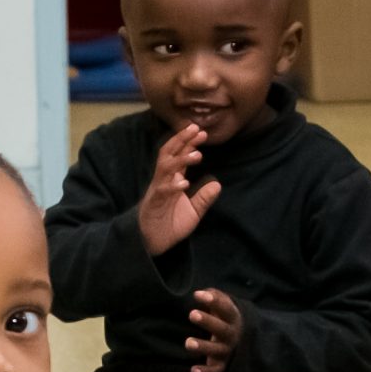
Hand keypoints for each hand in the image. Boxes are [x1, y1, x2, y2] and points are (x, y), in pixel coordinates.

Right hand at [137, 124, 221, 256]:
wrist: (153, 243)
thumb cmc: (170, 224)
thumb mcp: (193, 211)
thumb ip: (203, 198)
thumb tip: (217, 184)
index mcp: (172, 180)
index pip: (179, 156)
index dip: (189, 143)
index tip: (202, 131)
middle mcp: (163, 181)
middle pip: (169, 154)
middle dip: (182, 140)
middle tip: (196, 128)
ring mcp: (158, 191)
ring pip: (165, 169)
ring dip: (181, 160)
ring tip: (197, 154)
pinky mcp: (154, 205)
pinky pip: (162, 192)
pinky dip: (173, 187)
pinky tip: (184, 183)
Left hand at [187, 288, 241, 371]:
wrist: (241, 338)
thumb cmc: (224, 318)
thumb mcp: (223, 305)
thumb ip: (213, 297)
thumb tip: (200, 293)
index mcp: (233, 318)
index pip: (226, 308)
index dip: (215, 302)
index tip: (198, 295)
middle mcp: (232, 335)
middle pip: (222, 329)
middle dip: (207, 322)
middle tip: (192, 314)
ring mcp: (227, 350)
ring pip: (217, 350)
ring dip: (203, 347)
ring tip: (188, 343)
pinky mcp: (222, 364)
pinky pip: (215, 370)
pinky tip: (193, 370)